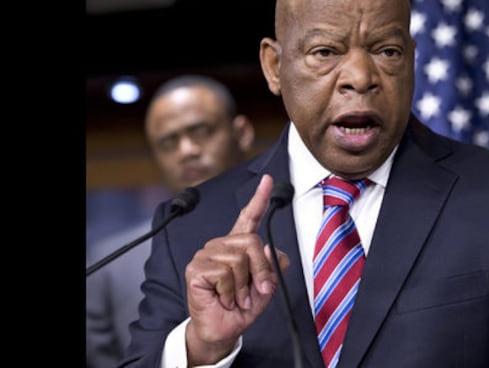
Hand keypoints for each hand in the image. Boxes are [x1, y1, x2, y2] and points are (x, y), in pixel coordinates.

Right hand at [183, 174, 290, 364]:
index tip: (269, 180)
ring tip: (237, 297)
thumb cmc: (242, 306)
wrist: (224, 329)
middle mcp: (222, 245)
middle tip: (256, 291)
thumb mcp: (266, 286)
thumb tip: (271, 250)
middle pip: (253, 242)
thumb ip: (273, 266)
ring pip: (239, 260)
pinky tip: (223, 298)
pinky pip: (225, 273)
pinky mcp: (196, 268)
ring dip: (244, 286)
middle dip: (261, 270)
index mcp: (239, 245)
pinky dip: (230, 291)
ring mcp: (207, 254)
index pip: (249, 217)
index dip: (260, 198)